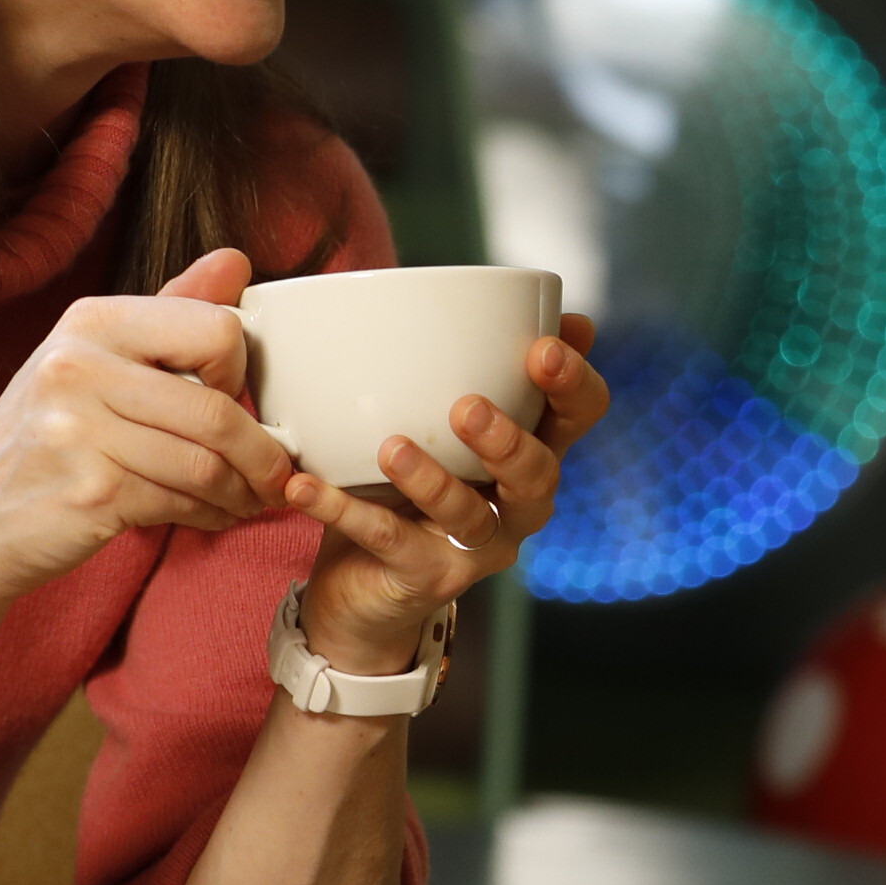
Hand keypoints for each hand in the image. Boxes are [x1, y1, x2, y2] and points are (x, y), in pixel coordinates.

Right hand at [0, 247, 297, 623]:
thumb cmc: (48, 441)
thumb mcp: (95, 361)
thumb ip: (171, 312)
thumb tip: (238, 261)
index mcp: (90, 321)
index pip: (215, 329)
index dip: (239, 370)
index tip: (231, 397)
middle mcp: (78, 366)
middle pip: (218, 407)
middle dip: (261, 452)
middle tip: (276, 474)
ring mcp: (79, 430)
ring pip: (206, 463)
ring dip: (244, 491)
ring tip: (250, 499)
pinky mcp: (89, 491)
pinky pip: (182, 503)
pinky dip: (212, 516)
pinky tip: (213, 517)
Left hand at [273, 310, 609, 672]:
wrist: (364, 588)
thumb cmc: (402, 484)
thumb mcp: (431, 419)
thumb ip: (457, 363)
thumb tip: (475, 296)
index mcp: (530, 449)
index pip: (580, 415)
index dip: (573, 384)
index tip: (542, 347)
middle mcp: (517, 502)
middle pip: (539, 474)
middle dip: (509, 441)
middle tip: (466, 408)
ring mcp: (477, 546)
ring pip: (469, 516)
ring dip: (431, 480)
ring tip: (391, 449)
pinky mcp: (427, 578)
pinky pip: (388, 542)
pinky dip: (342, 511)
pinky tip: (305, 485)